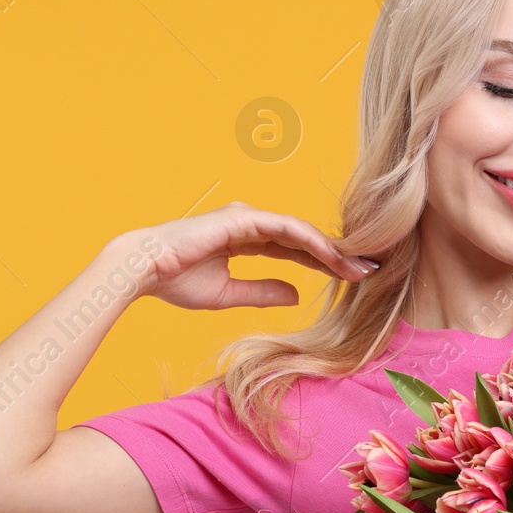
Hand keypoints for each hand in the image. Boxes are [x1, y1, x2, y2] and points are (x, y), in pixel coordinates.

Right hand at [119, 201, 379, 309]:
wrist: (142, 270)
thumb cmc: (175, 281)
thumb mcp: (229, 294)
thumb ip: (263, 292)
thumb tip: (296, 295)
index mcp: (246, 238)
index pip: (296, 250)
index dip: (324, 264)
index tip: (352, 279)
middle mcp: (250, 223)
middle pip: (305, 239)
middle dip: (337, 256)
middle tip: (369, 272)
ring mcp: (248, 217)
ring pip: (301, 232)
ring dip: (332, 250)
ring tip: (359, 268)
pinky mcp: (243, 218)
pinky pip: (286, 229)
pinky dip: (311, 242)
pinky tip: (333, 256)